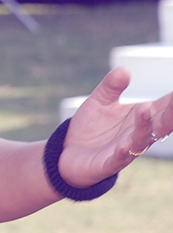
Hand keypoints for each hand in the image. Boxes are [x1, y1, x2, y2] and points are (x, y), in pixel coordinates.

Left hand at [59, 67, 172, 187]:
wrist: (70, 153)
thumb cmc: (91, 127)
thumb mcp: (99, 101)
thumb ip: (111, 86)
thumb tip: (124, 69)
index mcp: (140, 118)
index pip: (162, 107)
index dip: (172, 100)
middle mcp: (138, 134)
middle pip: (159, 124)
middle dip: (170, 114)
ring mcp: (126, 149)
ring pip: (140, 139)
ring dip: (144, 126)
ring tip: (144, 109)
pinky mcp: (109, 162)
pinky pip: (119, 158)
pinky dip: (123, 153)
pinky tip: (124, 146)